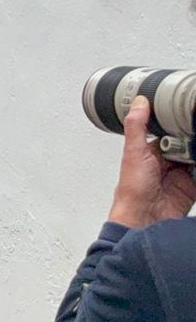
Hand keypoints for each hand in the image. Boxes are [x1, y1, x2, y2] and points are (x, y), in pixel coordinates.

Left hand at [107, 96, 195, 229]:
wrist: (144, 219)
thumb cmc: (132, 190)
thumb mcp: (134, 152)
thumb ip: (138, 127)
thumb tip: (138, 102)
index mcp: (151, 151)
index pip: (170, 132)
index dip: (180, 123)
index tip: (190, 110)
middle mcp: (167, 161)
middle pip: (187, 144)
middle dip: (193, 138)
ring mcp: (181, 174)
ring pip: (195, 156)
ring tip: (195, 149)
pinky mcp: (192, 187)